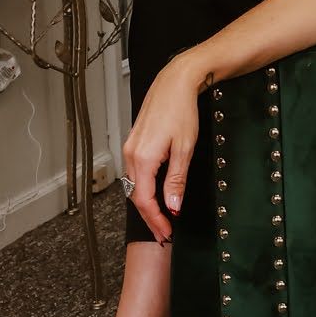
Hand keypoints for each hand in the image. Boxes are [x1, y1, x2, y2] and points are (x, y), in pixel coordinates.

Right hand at [123, 52, 205, 241]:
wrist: (175, 83)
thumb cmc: (182, 111)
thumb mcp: (185, 148)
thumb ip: (176, 179)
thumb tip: (173, 205)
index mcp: (143, 158)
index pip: (145, 200)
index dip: (156, 220)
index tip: (167, 232)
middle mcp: (131, 155)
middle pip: (137, 196)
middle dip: (150, 216)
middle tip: (164, 232)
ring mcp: (130, 148)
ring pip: (135, 185)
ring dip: (147, 204)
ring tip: (162, 218)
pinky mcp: (133, 143)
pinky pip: (136, 173)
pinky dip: (145, 188)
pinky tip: (155, 194)